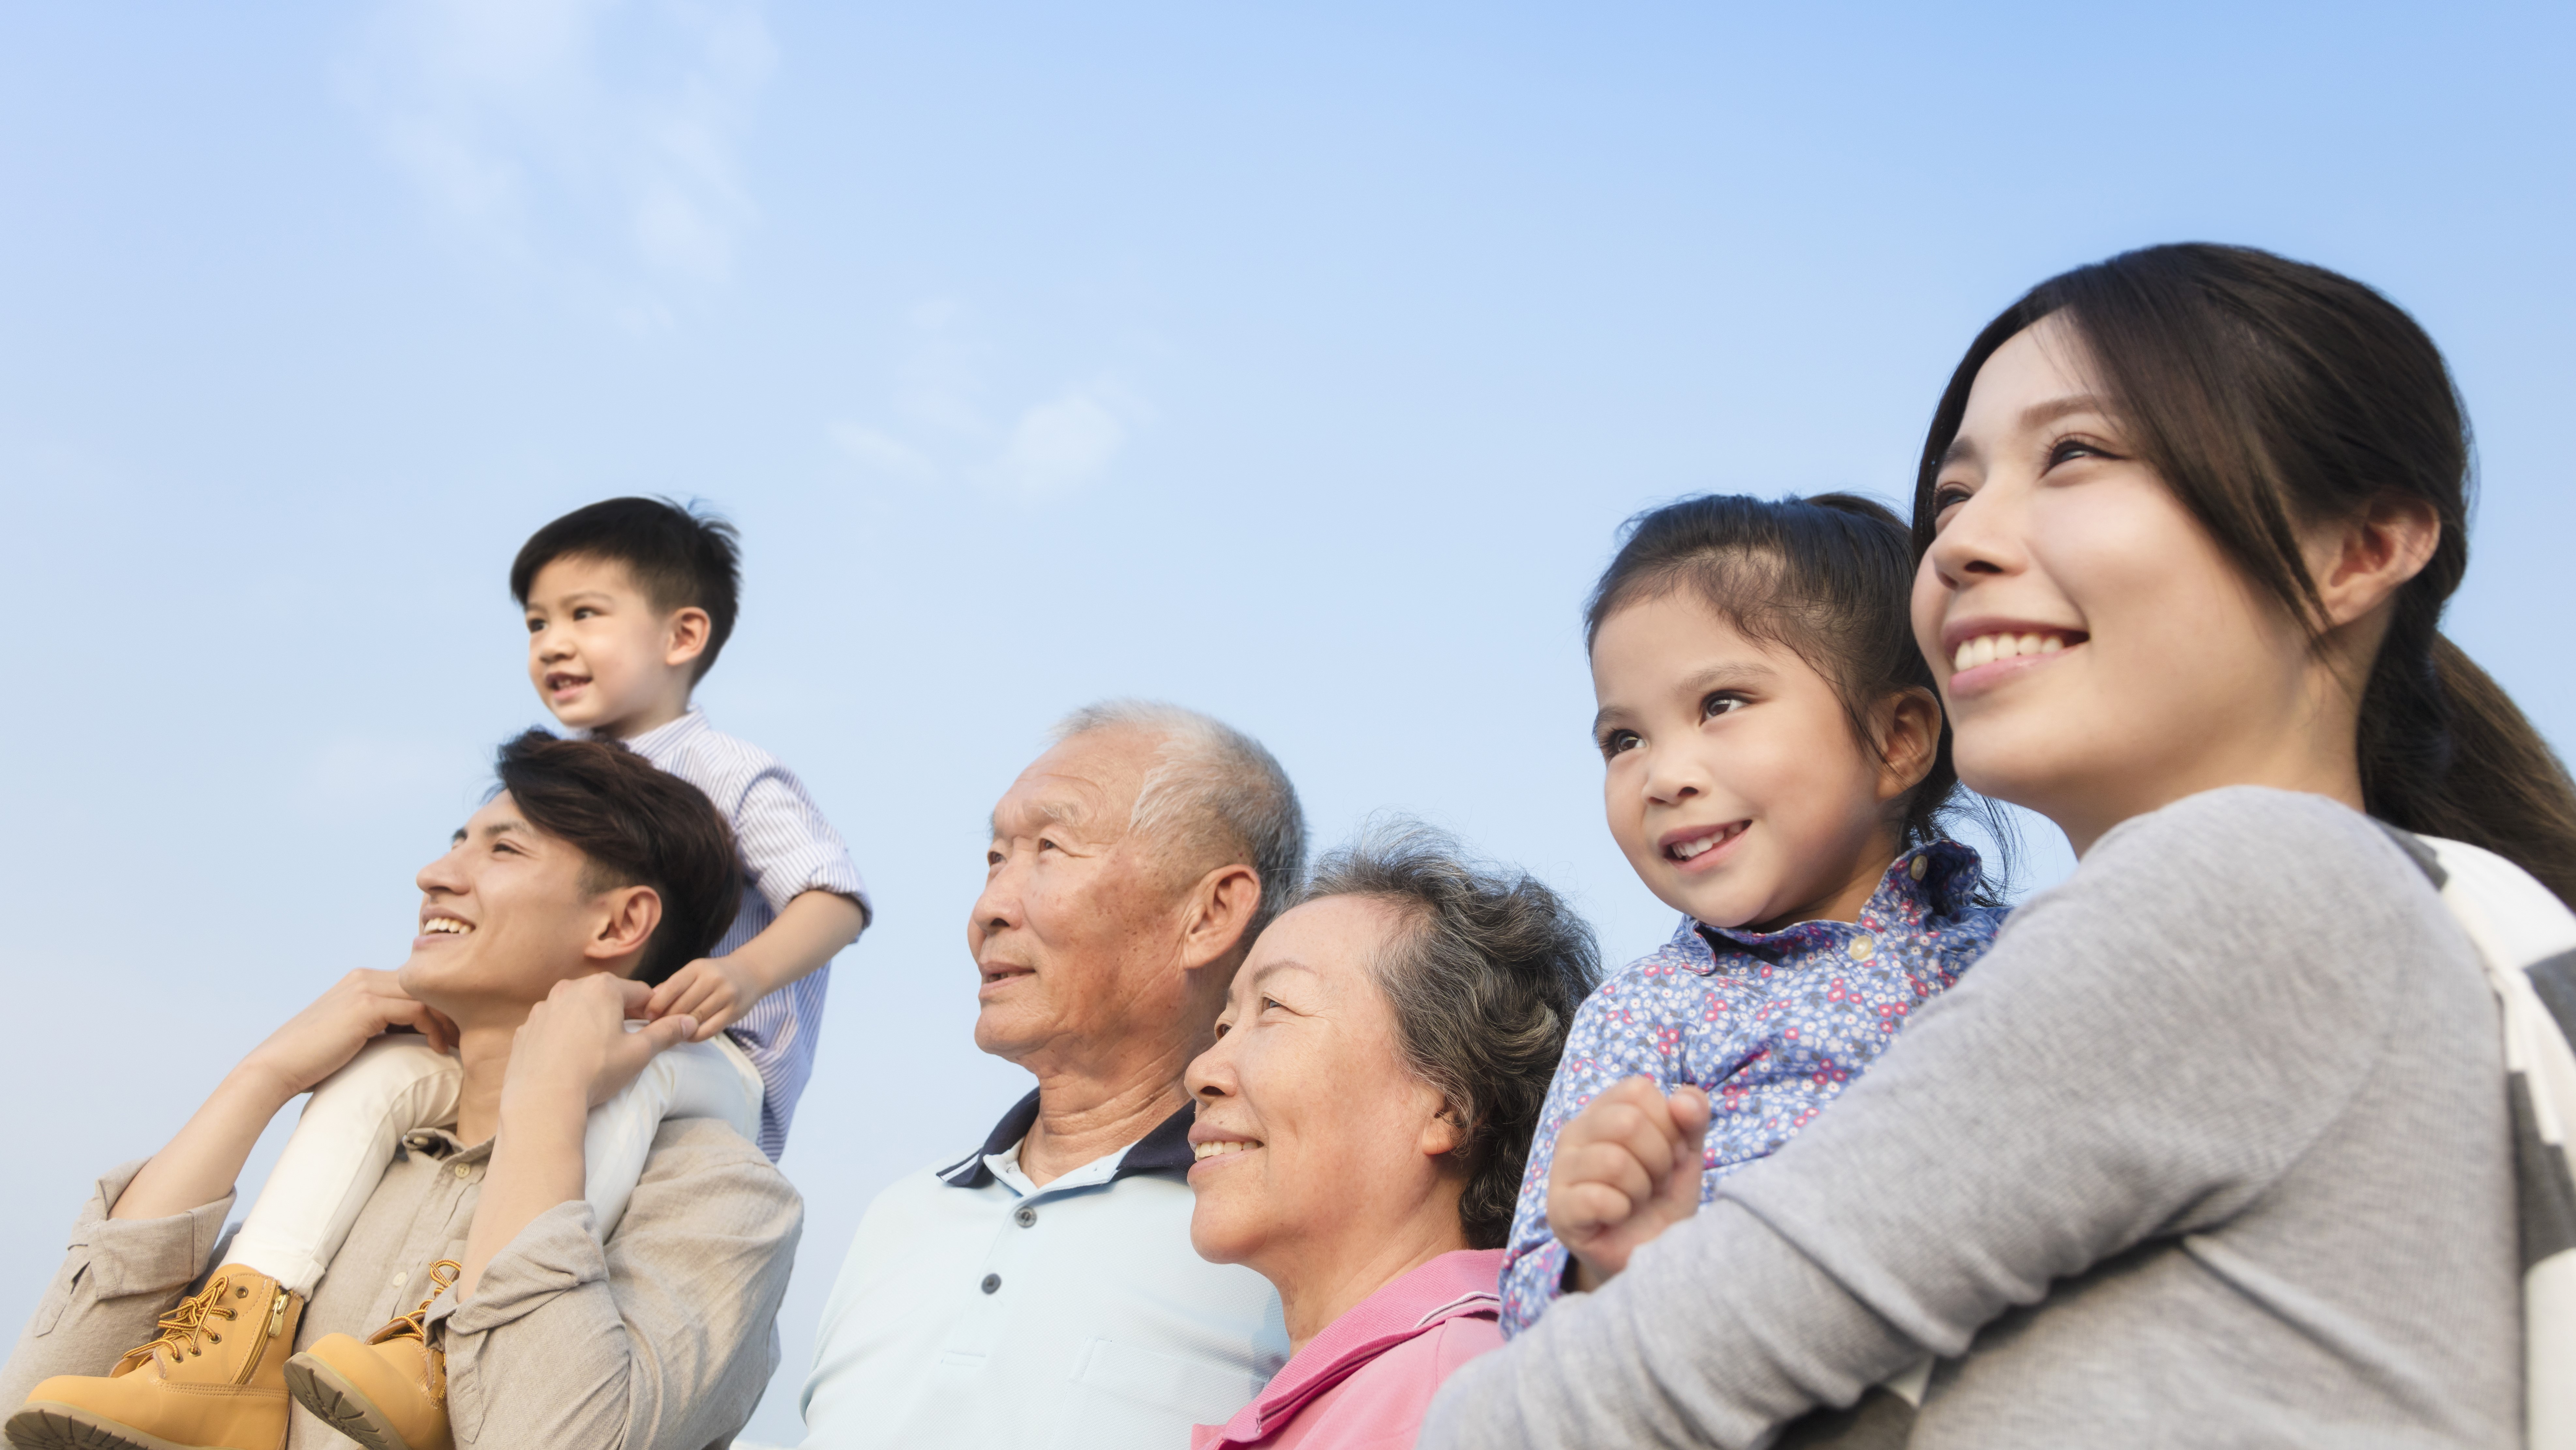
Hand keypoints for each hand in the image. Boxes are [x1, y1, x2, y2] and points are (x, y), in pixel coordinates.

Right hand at [238, 969, 459, 1103]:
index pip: (414, 985)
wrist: (276, 1069)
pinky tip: (437, 1049)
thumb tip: (413, 1037)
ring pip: (426, 994)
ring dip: (447, 1019)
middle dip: (449, 1008)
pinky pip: (417, 1010)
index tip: (455, 1031)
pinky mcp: (365, 1005)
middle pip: (425, 985)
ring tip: (456, 1044)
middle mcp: (364, 977)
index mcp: (361, 981)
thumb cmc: (314, 1062)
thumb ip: (380, 1027)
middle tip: (466, 1036)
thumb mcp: (354, 1036)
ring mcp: (364, 988)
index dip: (439, 1005)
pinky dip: (434, 1028)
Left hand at [500, 974, 697, 1120]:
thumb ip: (666, 1033)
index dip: (650, 1012)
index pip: (639, 993)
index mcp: (603, 988)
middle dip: (617, 1015)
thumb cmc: (596, 1071)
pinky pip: (552, 1026)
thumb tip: (690, 1022)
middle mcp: (570, 989)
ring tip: (593, 1054)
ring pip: (576, 1010)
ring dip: (588, 1024)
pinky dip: (562, 1037)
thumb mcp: (640, 1053)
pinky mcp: (526, 1028)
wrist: (544, 1098)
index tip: (652, 1031)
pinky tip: (567, 1060)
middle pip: (606, 997)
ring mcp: (543, 1008)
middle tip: (623, 1044)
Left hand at [643, 956, 755, 1041]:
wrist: (751, 973)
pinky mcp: (735, 1012)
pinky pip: (708, 1030)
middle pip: (682, 1006)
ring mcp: (726, 996)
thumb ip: (672, 985)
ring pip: (694, 1019)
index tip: (648, 1016)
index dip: (657, 1004)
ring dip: (679, 1029)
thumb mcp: (694, 971)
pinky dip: (694, 1036)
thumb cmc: (714, 974)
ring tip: (669, 1033)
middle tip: (655, 1029)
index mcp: (698, 968)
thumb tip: (648, 1001)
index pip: (672, 987)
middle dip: (665, 1019)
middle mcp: (713, 979)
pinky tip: (687, 1035)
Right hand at [1546, 1077, 1712, 1288]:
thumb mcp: (1687, 1155)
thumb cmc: (1663, 1199)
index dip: (1667, 1125)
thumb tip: (1683, 1099)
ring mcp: (1561, 1169)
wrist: (1650, 1254)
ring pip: (1613, 1161)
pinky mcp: (1558, 1209)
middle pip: (1627, 1122)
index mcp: (1604, 1109)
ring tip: (1636, 1201)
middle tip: (1655, 1182)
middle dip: (1658, 1159)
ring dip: (1641, 1189)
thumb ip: (1693, 1118)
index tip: (1670, 1155)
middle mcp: (1575, 1131)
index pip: (1637, 1090)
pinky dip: (1621, 1211)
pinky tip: (1618, 1218)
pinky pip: (1596, 1199)